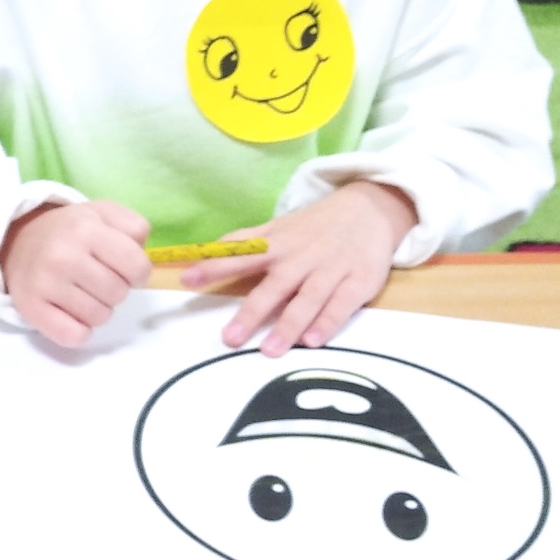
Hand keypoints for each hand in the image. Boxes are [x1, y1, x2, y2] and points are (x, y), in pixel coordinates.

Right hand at [0, 199, 151, 347]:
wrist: (17, 241)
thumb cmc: (69, 231)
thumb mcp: (103, 213)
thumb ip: (133, 226)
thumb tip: (141, 259)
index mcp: (86, 228)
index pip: (137, 267)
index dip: (138, 273)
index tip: (124, 270)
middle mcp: (63, 255)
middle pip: (118, 294)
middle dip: (115, 290)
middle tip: (97, 280)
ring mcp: (45, 283)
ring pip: (99, 317)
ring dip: (97, 310)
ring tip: (82, 293)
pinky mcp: (31, 308)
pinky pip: (74, 336)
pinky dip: (79, 331)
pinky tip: (71, 314)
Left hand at [185, 180, 414, 354]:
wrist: (371, 209)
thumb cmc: (316, 226)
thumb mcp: (279, 227)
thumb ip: (245, 241)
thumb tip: (207, 250)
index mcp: (278, 245)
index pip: (241, 256)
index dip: (215, 267)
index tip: (187, 279)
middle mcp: (301, 258)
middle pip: (273, 287)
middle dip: (251, 313)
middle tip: (230, 339)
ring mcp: (331, 270)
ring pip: (307, 300)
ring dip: (288, 325)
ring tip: (270, 350)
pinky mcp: (359, 281)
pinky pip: (341, 305)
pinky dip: (328, 322)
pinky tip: (313, 341)